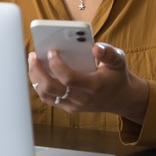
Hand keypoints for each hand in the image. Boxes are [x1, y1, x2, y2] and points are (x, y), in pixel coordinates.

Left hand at [28, 42, 148, 123]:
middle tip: (34, 55)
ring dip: (36, 78)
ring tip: (33, 62)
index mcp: (94, 86)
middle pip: (51, 88)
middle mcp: (82, 98)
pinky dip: (40, 85)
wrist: (122, 99)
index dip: (56, 64)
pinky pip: (49, 99)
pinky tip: (38, 72)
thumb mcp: (119, 60)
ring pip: (46, 95)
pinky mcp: (69, 108)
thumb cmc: (117, 76)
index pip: (68, 78)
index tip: (51, 50)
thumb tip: (95, 47)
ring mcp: (74, 106)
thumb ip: (108, 52)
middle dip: (38, 71)